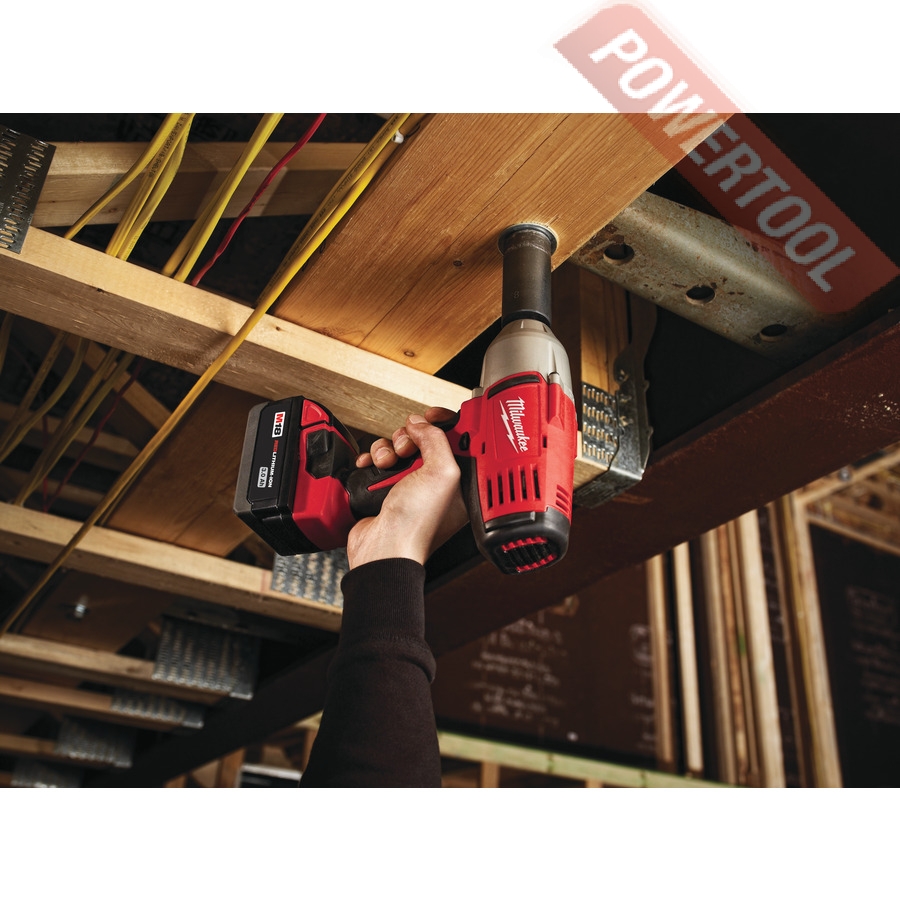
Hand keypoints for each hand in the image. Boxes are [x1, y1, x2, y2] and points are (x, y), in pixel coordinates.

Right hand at [346, 408, 468, 567]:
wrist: (382, 547)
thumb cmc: (416, 525)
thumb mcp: (441, 474)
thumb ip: (436, 440)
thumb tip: (421, 424)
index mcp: (458, 482)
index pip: (456, 440)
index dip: (444, 423)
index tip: (431, 415)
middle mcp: (435, 484)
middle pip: (423, 439)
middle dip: (410, 438)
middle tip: (407, 450)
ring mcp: (410, 486)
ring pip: (398, 447)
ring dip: (388, 450)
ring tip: (388, 465)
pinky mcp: (387, 488)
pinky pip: (379, 460)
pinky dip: (372, 460)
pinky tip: (373, 468)